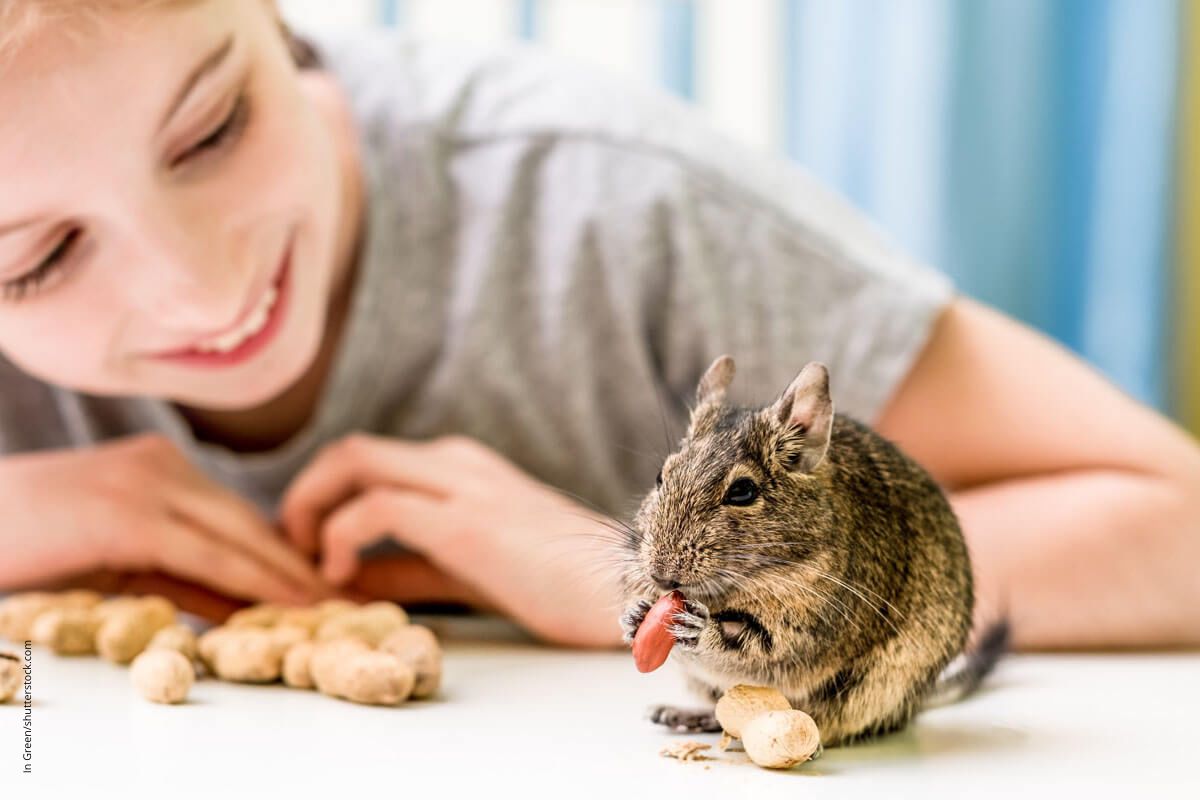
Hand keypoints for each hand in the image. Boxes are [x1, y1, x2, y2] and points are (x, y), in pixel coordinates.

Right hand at [0, 434, 329, 604]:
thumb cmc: (26, 546)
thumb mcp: (114, 558)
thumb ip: (177, 575)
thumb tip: (238, 608)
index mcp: (160, 467)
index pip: (235, 515)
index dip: (282, 551)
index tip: (323, 582)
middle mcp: (163, 465)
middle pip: (248, 521)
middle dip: (298, 562)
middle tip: (347, 596)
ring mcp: (147, 484)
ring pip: (237, 535)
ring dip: (287, 574)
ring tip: (331, 606)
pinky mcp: (130, 517)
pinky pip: (207, 555)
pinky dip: (252, 582)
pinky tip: (287, 605)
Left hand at [280, 434, 628, 646]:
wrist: (627, 593)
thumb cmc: (558, 587)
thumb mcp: (467, 572)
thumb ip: (406, 568)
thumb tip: (344, 579)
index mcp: (460, 468)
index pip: (370, 462)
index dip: (322, 500)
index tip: (304, 549)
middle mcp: (456, 462)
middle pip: (350, 450)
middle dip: (305, 494)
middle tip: (292, 548)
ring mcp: (461, 484)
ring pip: (353, 460)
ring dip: (311, 508)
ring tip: (308, 561)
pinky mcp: (464, 520)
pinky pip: (375, 508)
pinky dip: (340, 537)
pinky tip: (340, 576)